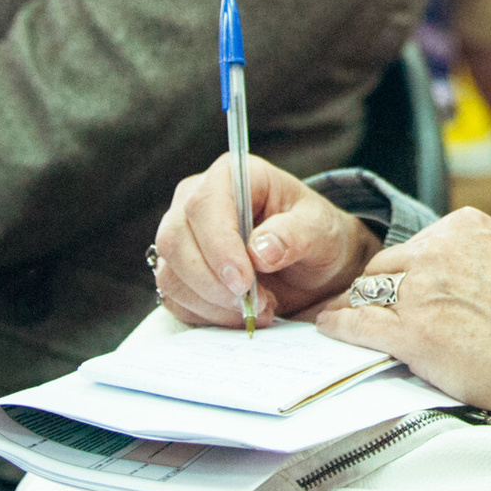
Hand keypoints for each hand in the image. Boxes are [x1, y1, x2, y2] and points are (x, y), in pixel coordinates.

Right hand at [153, 153, 382, 327]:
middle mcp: (195, 200)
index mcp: (231, 176)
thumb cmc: (315, 234)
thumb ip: (294, 235)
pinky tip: (241, 314)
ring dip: (213, 303)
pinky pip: (174, 299)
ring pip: (170, 274)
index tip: (244, 282)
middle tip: (257, 303)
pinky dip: (207, 315)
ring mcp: (181, 236)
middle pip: (175, 240)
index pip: (204, 204)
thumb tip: (259, 251)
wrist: (311, 263)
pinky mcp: (178, 271)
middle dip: (213, 282)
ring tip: (260, 308)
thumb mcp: (320, 230)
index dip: (218, 245)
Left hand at [315, 209, 490, 423]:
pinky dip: (339, 327)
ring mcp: (421, 290)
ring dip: (354, 307)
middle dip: (377, 289)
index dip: (402, 272)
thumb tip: (442, 279)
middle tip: (368, 306)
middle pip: (383, 266)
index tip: (395, 284)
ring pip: (365, 292)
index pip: (413, 245)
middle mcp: (438, 249)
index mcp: (465, 226)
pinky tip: (331, 329)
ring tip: (341, 318)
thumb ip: (469, 260)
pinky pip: (356, 323)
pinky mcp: (411, 331)